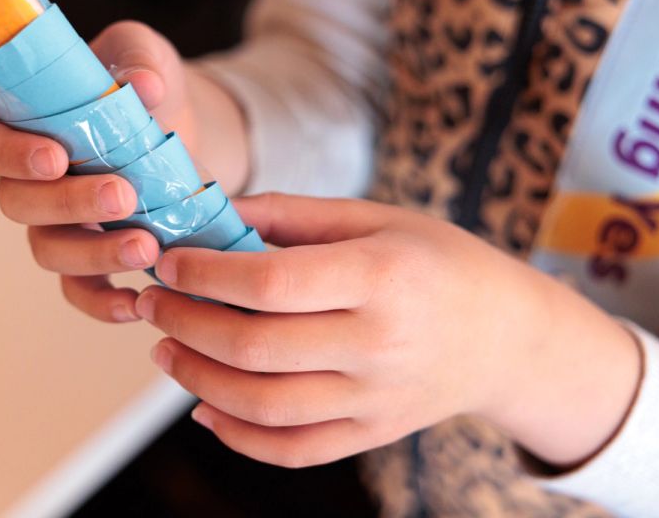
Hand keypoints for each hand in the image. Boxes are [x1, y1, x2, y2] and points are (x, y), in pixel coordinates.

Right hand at [0, 21, 194, 321]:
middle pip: (17, 203)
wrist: (182, 122)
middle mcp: (24, 178)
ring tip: (147, 246)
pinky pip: (79, 290)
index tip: (56, 157)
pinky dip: (102, 303)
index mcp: (15, 120)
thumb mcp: (140, 52)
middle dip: (69, 204)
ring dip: (94, 253)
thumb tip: (145, 86)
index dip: (8, 155)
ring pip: (48, 250)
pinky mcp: (90, 256)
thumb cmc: (141, 78)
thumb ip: (137, 60)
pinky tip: (135, 302)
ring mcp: (53, 222)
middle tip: (123, 194)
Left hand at [138, 194, 641, 468]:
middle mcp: (378, 344)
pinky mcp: (371, 433)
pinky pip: (293, 449)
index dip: (205, 273)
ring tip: (164, 350)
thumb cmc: (436, 261)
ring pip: (263, 405)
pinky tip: (203, 405)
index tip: (167, 260)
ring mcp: (375, 398)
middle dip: (185, 323)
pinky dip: (238, 436)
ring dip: (197, 379)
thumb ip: (291, 215)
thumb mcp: (376, 217)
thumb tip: (211, 210)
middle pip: (255, 346)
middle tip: (150, 303)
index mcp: (379, 277)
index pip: (269, 282)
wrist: (508, 336)